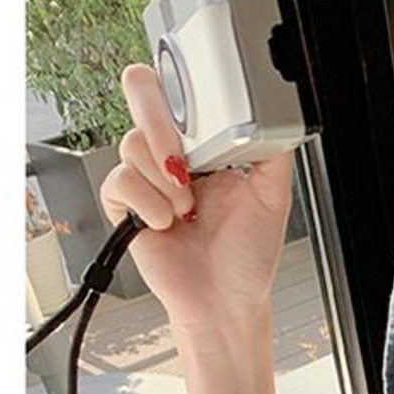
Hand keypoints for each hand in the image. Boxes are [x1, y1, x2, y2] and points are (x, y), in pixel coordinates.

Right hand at [97, 64, 293, 330]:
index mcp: (204, 145)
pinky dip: (148, 205)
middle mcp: (171, 155)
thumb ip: (272, 151)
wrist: (226, 304)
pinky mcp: (124, 205)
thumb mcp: (273, 198)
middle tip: (185, 167)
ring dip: (166, 183)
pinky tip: (167, 225)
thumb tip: (273, 117)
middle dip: (161, 127)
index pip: (180, 89)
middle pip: (142, 92)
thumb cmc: (247, 261)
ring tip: (188, 213)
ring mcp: (146, 177)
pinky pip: (119, 181)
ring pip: (131, 143)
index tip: (204, 131)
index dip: (184, 96)